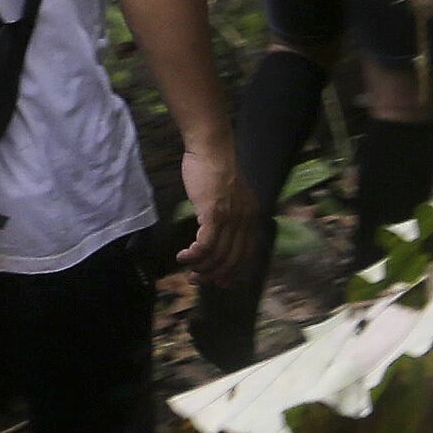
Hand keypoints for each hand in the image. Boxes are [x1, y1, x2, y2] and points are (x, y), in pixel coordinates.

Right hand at [176, 135, 258, 280]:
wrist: (211, 149)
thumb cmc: (215, 168)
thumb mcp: (229, 195)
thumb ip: (229, 214)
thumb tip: (217, 233)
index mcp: (250, 217)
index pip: (246, 255)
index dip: (232, 272)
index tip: (218, 282)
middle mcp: (245, 221)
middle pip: (232, 260)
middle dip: (213, 275)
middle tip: (196, 280)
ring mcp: (230, 219)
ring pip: (218, 256)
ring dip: (200, 267)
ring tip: (187, 269)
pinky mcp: (214, 215)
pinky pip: (205, 246)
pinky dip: (193, 256)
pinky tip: (182, 256)